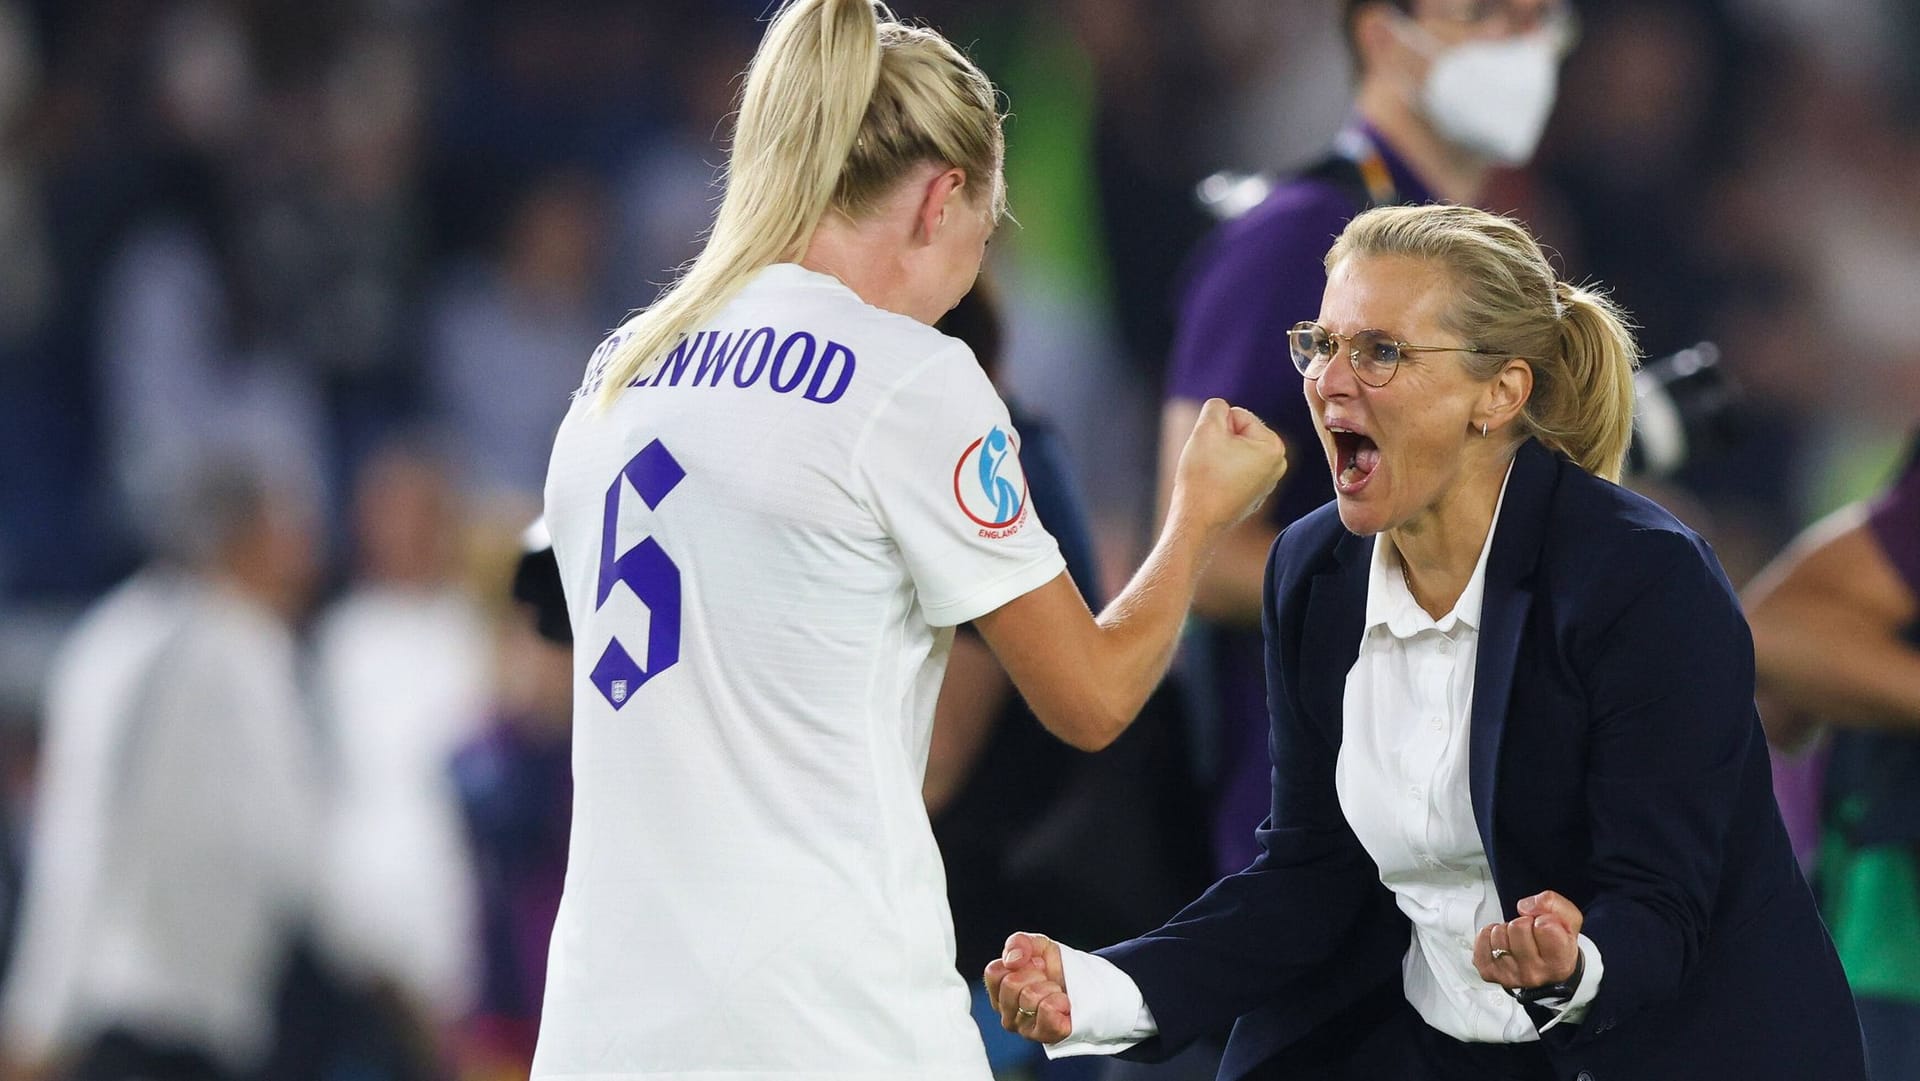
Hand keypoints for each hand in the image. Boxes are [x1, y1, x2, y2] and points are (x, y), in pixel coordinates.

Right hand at [982, 931, 1072, 1042]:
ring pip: (1030, 998)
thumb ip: (1019, 943)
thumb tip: (1012, 959)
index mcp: (1000, 989)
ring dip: (1049, 987)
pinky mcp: (1045, 1036)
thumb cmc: (1056, 970)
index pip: (994, 973)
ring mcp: (1024, 1027)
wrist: (1086, 986)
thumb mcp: (1038, 946)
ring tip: (1056, 992)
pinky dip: (1060, 1001)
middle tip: (1046, 979)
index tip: (1033, 965)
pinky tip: (1063, 1003)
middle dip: (1035, 974)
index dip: (1019, 962)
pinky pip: (1048, 1013)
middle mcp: (1007, 1012)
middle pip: (1011, 984)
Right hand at [1168, 398, 1287, 536]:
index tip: (1212, 450)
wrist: (1196, 522)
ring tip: (1212, 475)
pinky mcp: (1254, 495)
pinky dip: (1222, 474)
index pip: (1239, 415)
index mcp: (1273, 447)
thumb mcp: (1205, 429)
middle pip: (1240, 433)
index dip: (1218, 428)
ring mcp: (1267, 482)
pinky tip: (1214, 487)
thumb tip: (1222, 409)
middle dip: (1221, 441)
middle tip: (1210, 463)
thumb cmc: (1202, 477)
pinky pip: (1235, 471)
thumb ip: (1216, 407)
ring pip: (1236, 451)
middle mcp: (1278, 465)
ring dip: (1220, 456)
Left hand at [1475, 890, 1584, 990]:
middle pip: (1517, 927)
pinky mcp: (1490, 972)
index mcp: (1558, 963)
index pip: (1544, 926)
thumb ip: (1553, 903)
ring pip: (1498, 933)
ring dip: (1506, 930)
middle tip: (1531, 932)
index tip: (1545, 926)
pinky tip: (1503, 942)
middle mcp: (1534, 973)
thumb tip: (1525, 907)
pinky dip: (1489, 935)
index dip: (1544, 918)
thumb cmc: (1557, 944)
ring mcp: (1510, 975)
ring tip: (1518, 939)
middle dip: (1523, 922)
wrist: (1547, 968)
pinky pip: (1481, 939)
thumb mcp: (1569, 920)